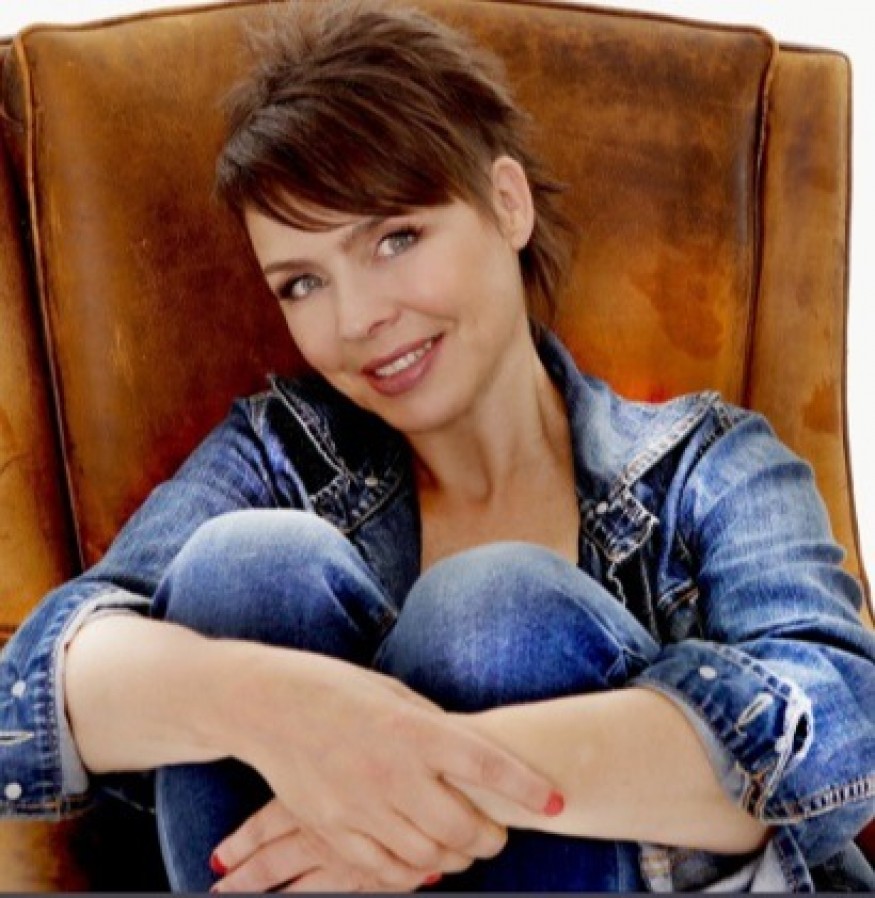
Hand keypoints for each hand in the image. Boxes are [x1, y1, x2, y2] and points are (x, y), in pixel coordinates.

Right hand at [230, 649, 560, 886]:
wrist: (269, 705)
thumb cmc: (338, 689)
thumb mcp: (395, 694)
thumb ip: (435, 729)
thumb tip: (473, 758)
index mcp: (413, 730)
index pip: (486, 764)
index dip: (527, 788)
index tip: (556, 801)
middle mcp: (391, 772)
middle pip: (462, 828)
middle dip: (491, 838)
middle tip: (497, 833)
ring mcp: (360, 806)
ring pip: (429, 857)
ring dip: (456, 858)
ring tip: (461, 845)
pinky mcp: (334, 828)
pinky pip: (385, 870)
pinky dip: (413, 873)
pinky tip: (422, 861)